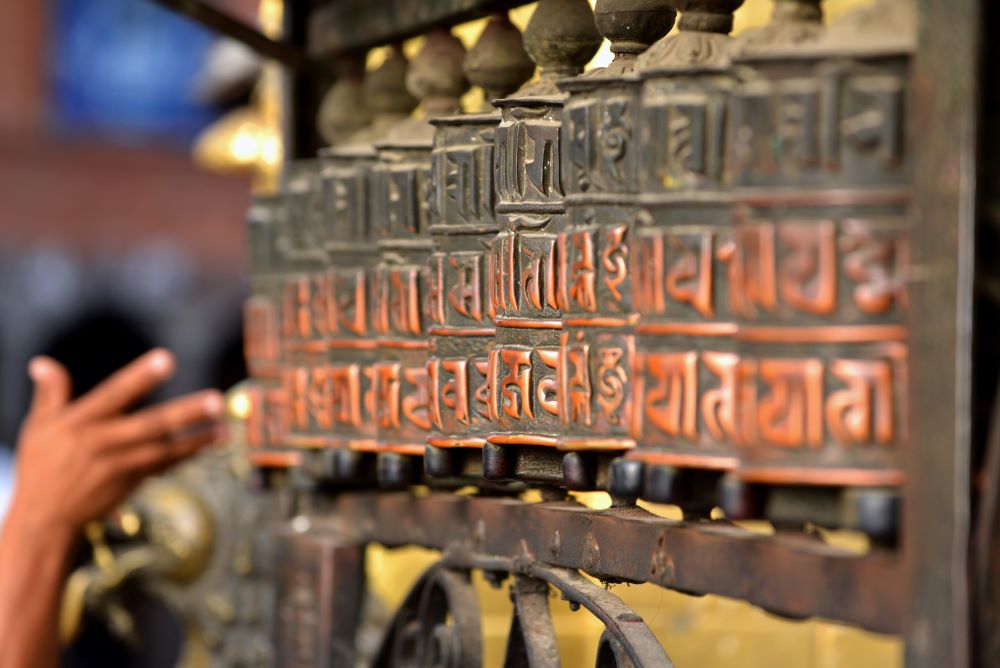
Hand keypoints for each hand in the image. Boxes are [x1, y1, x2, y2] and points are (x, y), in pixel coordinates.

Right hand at [7, 349, 224, 538]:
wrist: (44, 519)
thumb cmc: (41, 465)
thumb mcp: (38, 426)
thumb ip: (50, 393)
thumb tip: (42, 362)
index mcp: (81, 422)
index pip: (114, 394)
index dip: (140, 378)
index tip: (167, 358)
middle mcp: (104, 443)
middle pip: (150, 425)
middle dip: (185, 413)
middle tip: (215, 400)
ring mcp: (120, 466)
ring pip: (165, 449)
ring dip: (197, 438)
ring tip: (224, 427)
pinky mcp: (131, 483)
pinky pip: (165, 465)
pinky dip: (187, 454)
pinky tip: (211, 441)